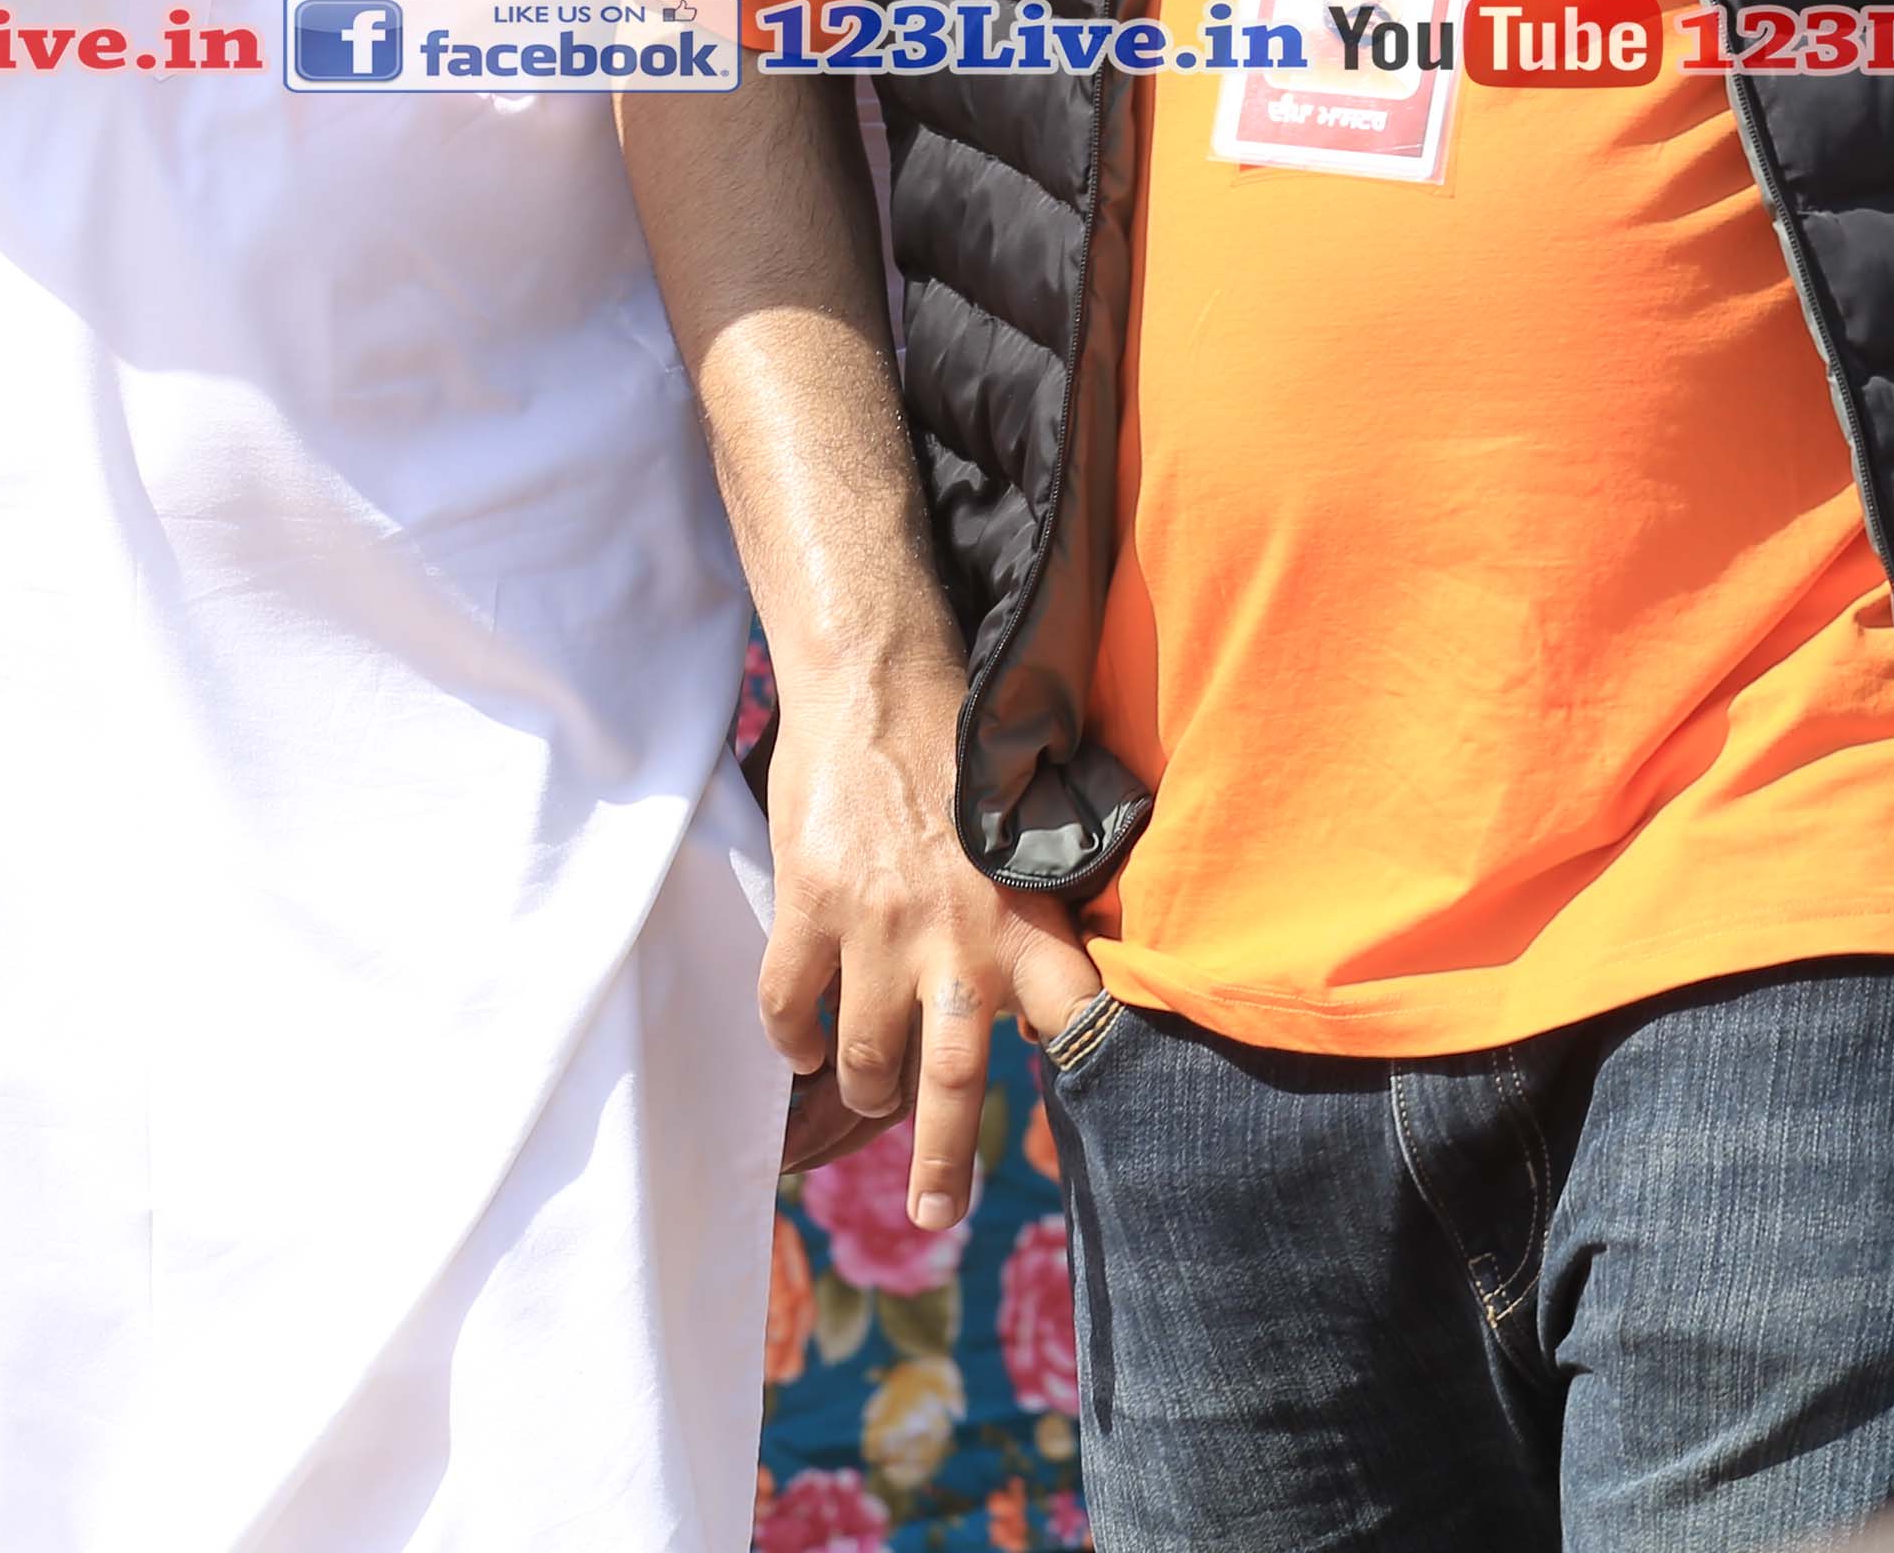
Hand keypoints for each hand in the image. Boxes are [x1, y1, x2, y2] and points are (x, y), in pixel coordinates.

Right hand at [759, 641, 1108, 1224]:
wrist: (875, 680)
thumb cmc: (958, 759)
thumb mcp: (1021, 842)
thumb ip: (1029, 924)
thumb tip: (1046, 1006)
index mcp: (1026, 920)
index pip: (1077, 1016)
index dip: (1089, 1073)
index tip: (1103, 1135)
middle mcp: (958, 938)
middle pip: (954, 1080)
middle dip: (943, 1158)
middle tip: (934, 1212)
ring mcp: (880, 928)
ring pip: (863, 1057)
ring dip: (861, 1085)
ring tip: (863, 1089)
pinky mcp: (812, 907)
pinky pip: (790, 1008)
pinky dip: (791, 1039)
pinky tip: (801, 1043)